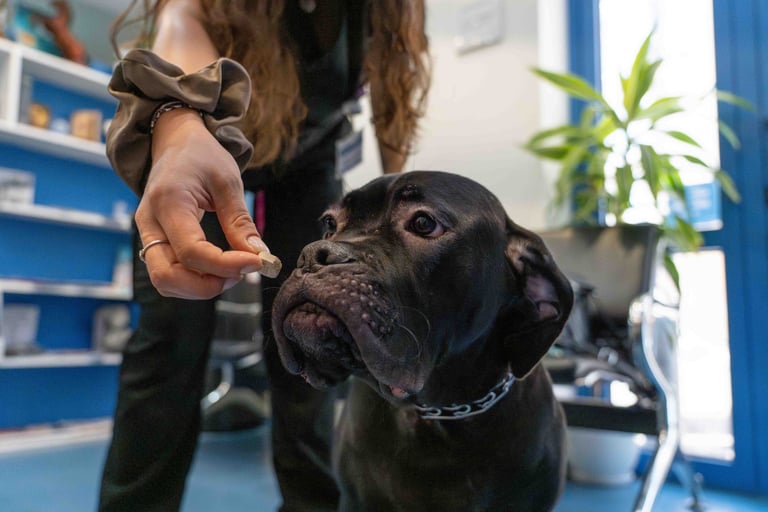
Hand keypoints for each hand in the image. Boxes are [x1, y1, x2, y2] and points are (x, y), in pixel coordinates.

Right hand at [135, 109, 269, 298]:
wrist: (175, 141)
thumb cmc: (202, 156)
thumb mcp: (228, 181)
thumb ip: (241, 222)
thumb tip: (259, 256)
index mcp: (168, 202)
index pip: (191, 251)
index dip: (224, 265)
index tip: (256, 263)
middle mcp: (149, 221)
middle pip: (167, 276)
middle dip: (207, 286)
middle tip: (241, 273)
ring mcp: (147, 233)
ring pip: (165, 280)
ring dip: (199, 287)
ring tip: (231, 271)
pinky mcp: (153, 240)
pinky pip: (167, 274)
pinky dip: (192, 281)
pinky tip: (216, 269)